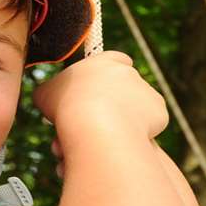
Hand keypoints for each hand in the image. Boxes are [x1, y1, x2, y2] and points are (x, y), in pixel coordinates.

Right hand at [33, 50, 167, 143]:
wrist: (97, 125)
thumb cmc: (67, 106)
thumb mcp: (45, 95)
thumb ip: (51, 93)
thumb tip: (48, 99)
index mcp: (104, 61)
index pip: (112, 60)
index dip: (104, 78)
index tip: (95, 95)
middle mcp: (129, 72)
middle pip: (123, 89)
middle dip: (112, 106)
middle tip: (95, 126)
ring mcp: (147, 91)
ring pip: (136, 109)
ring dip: (124, 123)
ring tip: (106, 141)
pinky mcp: (159, 111)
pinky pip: (148, 126)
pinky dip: (137, 136)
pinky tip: (121, 144)